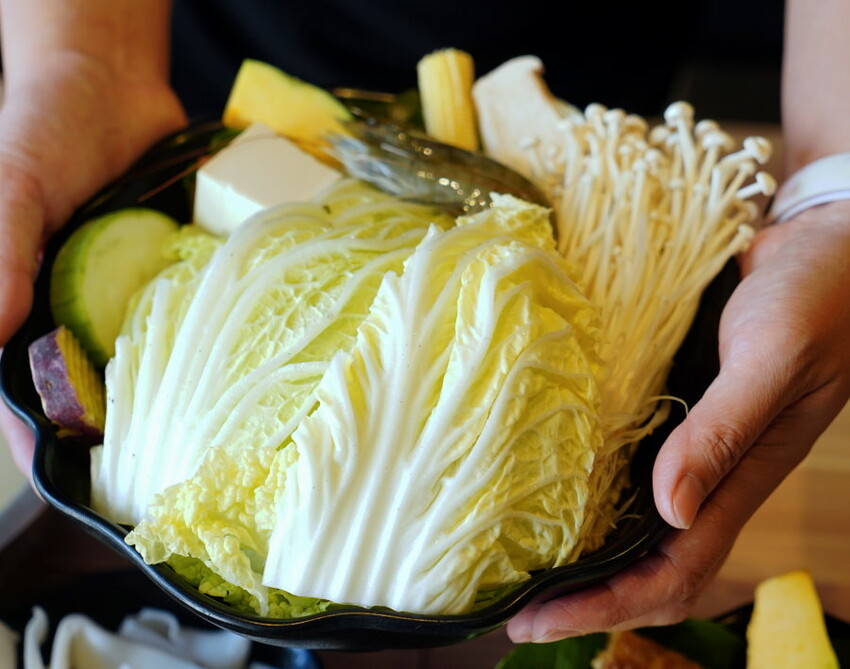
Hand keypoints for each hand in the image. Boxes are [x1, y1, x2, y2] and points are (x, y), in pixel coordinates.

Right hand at [0, 50, 185, 476]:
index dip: (45, 436)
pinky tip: (237, 365)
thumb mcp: (12, 187)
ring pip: (146, 359)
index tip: (80, 484)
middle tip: (161, 477)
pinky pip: (188, 312)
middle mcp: (77, 307)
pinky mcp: (169, 271)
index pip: (24, 387)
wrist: (109, 83)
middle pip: (94, 386)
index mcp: (24, 302)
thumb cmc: (40, 130)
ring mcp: (127, 292)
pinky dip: (207, 337)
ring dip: (168, 395)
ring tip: (205, 439)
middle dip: (118, 432)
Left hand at [507, 200, 849, 642]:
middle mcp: (709, 476)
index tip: (537, 622)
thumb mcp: (772, 360)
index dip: (607, 606)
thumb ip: (726, 430)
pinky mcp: (670, 412)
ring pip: (631, 527)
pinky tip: (539, 485)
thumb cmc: (812, 300)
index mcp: (740, 480)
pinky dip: (583, 494)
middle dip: (581, 597)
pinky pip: (623, 469)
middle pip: (643, 566)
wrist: (822, 252)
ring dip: (579, 554)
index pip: (672, 573)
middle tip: (509, 607)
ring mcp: (688, 447)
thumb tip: (670, 508)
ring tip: (512, 562)